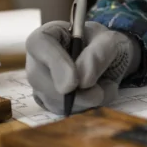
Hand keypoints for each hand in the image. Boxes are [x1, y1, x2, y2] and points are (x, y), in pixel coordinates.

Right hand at [25, 20, 140, 114]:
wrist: (107, 59)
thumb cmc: (102, 44)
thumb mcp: (108, 41)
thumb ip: (98, 54)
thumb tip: (83, 80)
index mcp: (48, 35)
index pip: (39, 44)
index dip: (54, 63)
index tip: (73, 83)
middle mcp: (37, 60)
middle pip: (40, 78)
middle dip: (71, 93)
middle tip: (99, 94)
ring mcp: (41, 83)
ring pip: (52, 100)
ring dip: (84, 101)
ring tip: (107, 86)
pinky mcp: (51, 102)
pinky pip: (64, 111)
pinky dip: (87, 108)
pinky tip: (101, 94)